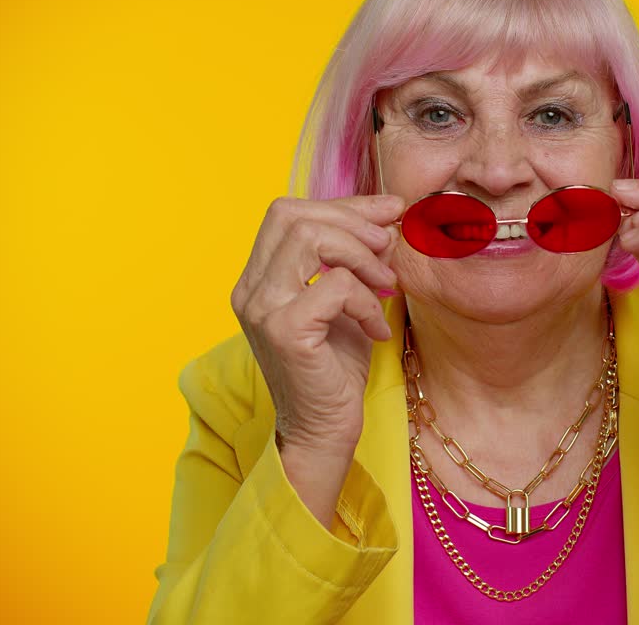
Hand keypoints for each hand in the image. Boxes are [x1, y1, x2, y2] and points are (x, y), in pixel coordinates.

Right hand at [231, 194, 403, 456]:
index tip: (388, 210)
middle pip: (293, 215)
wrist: (324, 432)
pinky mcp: (285, 330)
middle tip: (389, 247)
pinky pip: (334, 285)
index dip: (343, 205)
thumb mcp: (348, 301)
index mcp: (258, 278)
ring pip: (312, 239)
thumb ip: (356, 258)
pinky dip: (366, 300)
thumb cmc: (335, 369)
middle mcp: (250, 289)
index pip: (289, 212)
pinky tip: (377, 330)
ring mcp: (262, 309)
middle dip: (352, 223)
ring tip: (386, 286)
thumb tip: (387, 216)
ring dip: (362, 257)